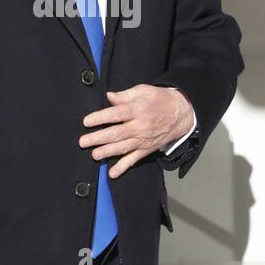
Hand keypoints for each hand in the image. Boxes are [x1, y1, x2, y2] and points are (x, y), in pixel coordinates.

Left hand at [80, 84, 194, 178]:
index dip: (101, 118)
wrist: (181, 113)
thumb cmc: (160, 99)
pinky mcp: (146, 149)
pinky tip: (112, 173)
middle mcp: (140, 126)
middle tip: (83, 141)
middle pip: (116, 133)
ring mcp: (143, 139)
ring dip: (107, 152)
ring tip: (94, 155)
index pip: (116, 114)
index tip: (87, 121)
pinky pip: (133, 159)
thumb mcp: (143, 90)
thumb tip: (109, 96)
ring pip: (122, 148)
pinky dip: (123, 167)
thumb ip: (125, 95)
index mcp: (138, 109)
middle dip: (98, 138)